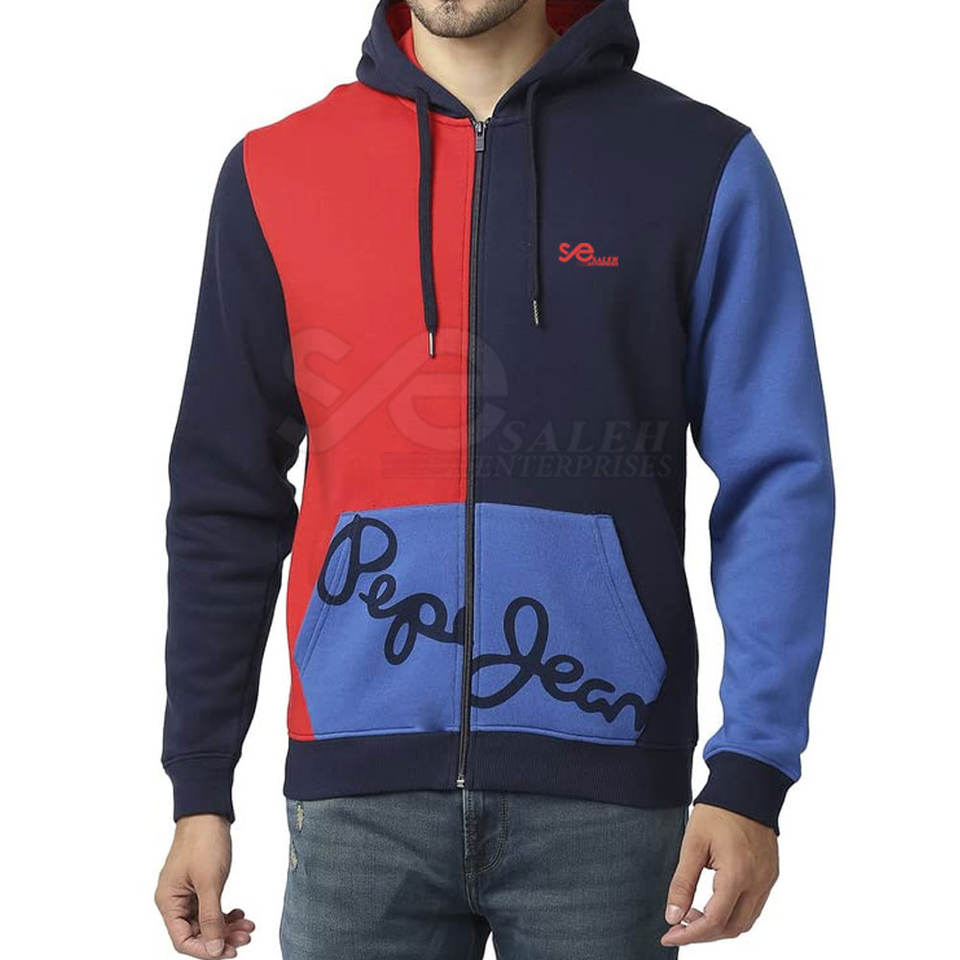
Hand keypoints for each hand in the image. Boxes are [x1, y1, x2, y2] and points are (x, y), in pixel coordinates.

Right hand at [155, 814, 255, 957]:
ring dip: (226, 927)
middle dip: (221, 937)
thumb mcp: (209, 883)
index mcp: (168, 902)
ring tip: (247, 926)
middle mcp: (174, 901)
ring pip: (206, 922)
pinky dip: (225, 913)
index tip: (228, 951)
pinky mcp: (199, 885)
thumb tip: (213, 948)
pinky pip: (211, 908)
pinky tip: (240, 913)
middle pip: (196, 933)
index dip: (205, 949)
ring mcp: (187, 893)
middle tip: (245, 937)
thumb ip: (211, 918)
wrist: (209, 813)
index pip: (182, 940)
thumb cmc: (204, 842)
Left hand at [661, 803, 778, 946]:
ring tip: (693, 913)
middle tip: (678, 925)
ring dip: (719, 925)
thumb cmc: (718, 811)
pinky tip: (713, 902)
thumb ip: (682, 882)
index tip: (669, 934)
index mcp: (737, 875)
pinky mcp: (770, 875)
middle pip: (732, 928)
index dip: (689, 934)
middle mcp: (758, 883)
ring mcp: (767, 880)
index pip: (713, 922)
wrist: (747, 787)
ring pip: (745, 921)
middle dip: (703, 934)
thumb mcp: (692, 844)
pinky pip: (754, 907)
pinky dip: (733, 913)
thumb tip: (673, 916)